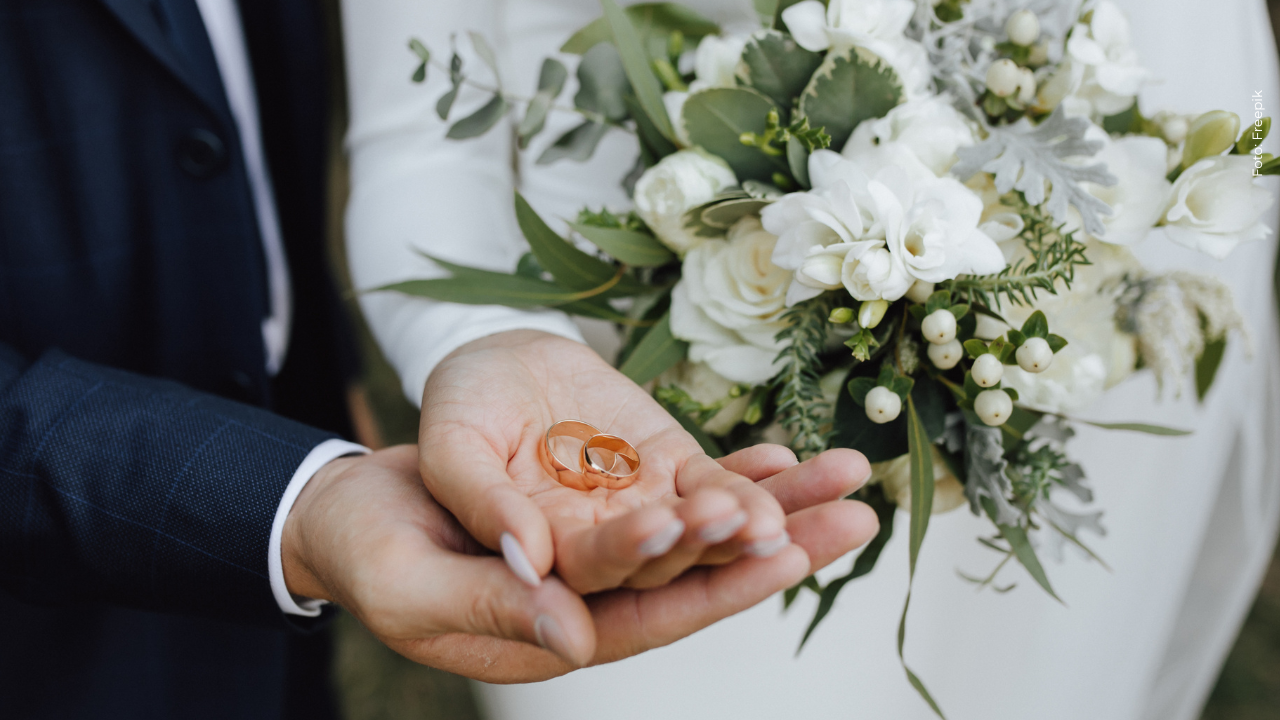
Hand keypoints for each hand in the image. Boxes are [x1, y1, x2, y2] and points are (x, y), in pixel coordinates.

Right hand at [281, 443, 876, 682]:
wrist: (360, 502)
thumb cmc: (375, 553)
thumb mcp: (417, 586)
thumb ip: (493, 605)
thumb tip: (574, 637)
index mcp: (560, 628)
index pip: (651, 613)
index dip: (712, 585)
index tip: (774, 548)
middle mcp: (601, 590)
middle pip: (703, 572)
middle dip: (778, 544)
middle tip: (854, 517)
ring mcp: (610, 538)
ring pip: (707, 525)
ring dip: (780, 502)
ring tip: (851, 474)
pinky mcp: (607, 494)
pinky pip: (680, 484)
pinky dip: (733, 469)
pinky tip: (785, 453)